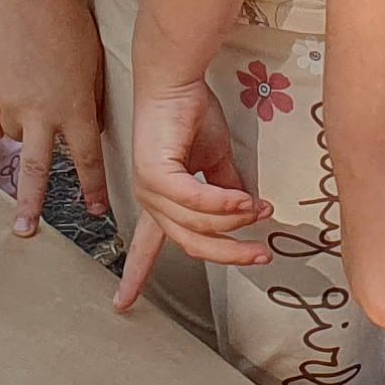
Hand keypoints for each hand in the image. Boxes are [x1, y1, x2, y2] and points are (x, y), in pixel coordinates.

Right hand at [0, 0, 105, 243]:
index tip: (97, 212)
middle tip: (25, 231)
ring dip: (24, 131)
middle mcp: (42, 113)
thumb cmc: (72, 26)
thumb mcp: (95, 68)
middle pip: (36, 170)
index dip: (92, 189)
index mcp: (76, 108)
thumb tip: (84, 129)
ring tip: (34, 103)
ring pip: (15, 135)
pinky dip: (0, 119)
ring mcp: (11, 102)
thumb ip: (89, 104)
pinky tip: (7, 109)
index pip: (87, 160)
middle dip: (31, 205)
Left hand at [129, 74, 276, 304]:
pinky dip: (225, 205)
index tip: (122, 304)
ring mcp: (149, 188)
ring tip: (261, 212)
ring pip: (198, 225)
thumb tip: (246, 217)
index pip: (147, 246)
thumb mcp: (214, 162)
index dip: (137, 276)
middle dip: (229, 255)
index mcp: (158, 201)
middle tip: (260, 257)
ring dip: (235, 223)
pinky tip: (247, 202)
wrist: (176, 80)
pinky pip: (197, 202)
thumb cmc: (190, 114)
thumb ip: (225, 194)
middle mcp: (149, 199)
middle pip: (191, 245)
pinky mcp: (157, 173)